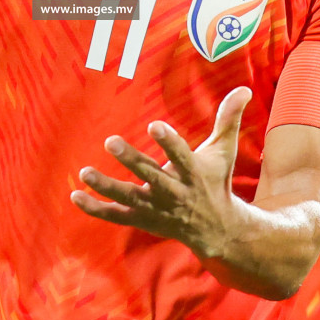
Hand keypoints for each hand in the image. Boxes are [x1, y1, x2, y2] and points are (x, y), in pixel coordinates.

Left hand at [71, 87, 250, 260]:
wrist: (216, 230)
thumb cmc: (216, 182)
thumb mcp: (224, 151)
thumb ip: (229, 119)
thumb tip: (243, 89)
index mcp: (192, 173)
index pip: (181, 155)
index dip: (168, 142)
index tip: (154, 125)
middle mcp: (173, 192)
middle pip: (150, 175)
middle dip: (131, 160)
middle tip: (110, 141)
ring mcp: (155, 208)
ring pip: (128, 197)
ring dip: (106, 186)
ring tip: (84, 172)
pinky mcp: (142, 219)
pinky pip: (116, 216)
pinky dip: (96, 209)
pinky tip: (76, 195)